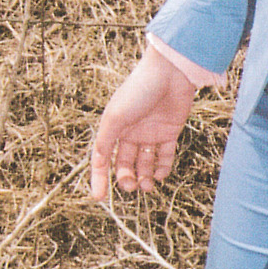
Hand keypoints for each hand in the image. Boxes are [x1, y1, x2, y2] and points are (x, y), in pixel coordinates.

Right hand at [89, 46, 196, 199]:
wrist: (170, 71)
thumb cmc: (138, 90)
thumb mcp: (115, 117)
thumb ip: (105, 142)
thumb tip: (97, 165)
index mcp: (114, 127)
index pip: (103, 158)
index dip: (100, 178)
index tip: (99, 197)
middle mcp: (131, 131)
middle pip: (125, 164)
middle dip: (126, 179)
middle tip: (131, 186)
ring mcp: (150, 132)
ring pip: (145, 163)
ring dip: (145, 178)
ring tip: (148, 186)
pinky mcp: (169, 131)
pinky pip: (164, 156)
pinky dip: (162, 168)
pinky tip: (161, 174)